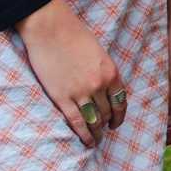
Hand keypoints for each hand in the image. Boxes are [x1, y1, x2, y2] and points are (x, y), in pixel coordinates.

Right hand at [17, 0, 126, 148]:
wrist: (50, 28)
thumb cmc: (73, 35)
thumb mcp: (98, 53)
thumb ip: (103, 72)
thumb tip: (104, 89)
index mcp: (111, 72)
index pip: (120, 102)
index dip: (119, 116)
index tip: (116, 123)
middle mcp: (99, 85)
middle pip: (106, 113)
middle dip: (106, 124)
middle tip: (103, 131)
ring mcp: (80, 93)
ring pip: (93, 121)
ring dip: (96, 133)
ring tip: (95, 140)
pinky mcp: (62, 97)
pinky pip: (76, 122)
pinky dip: (84, 134)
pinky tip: (87, 141)